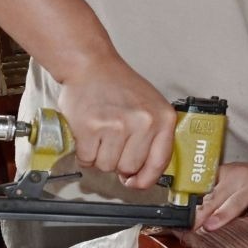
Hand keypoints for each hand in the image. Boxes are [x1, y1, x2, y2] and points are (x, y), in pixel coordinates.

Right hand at [54, 53, 176, 189]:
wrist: (91, 65)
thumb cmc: (119, 85)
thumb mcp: (151, 106)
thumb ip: (154, 137)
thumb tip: (144, 174)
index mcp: (163, 118)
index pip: (159, 163)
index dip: (145, 179)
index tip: (136, 182)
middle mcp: (143, 123)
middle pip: (129, 168)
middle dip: (118, 162)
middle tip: (112, 144)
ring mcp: (116, 126)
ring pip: (106, 166)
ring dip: (99, 157)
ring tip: (100, 135)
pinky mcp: (91, 128)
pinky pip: (87, 160)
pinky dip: (84, 153)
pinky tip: (88, 135)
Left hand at [195, 156, 247, 231]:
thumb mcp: (234, 186)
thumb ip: (216, 201)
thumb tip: (192, 223)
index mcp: (225, 174)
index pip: (204, 188)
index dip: (190, 204)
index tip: (179, 219)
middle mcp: (240, 176)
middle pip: (217, 195)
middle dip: (202, 211)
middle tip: (190, 227)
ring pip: (239, 199)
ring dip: (224, 213)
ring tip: (212, 226)